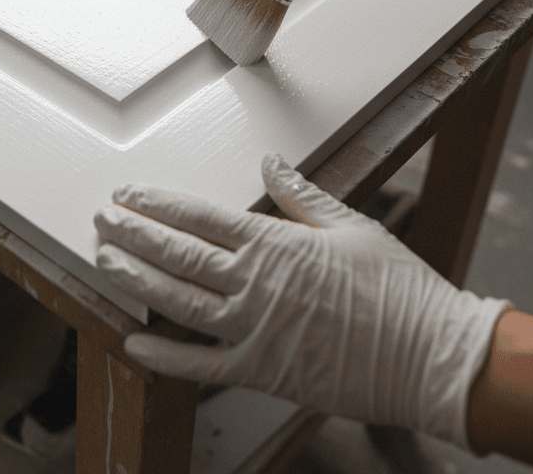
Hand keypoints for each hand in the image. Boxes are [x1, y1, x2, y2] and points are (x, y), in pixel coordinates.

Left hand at [94, 154, 509, 450]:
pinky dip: (163, 354)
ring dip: (136, 279)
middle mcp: (254, 284)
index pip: (199, 216)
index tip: (127, 193)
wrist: (430, 358)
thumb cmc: (397, 288)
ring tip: (104, 261)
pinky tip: (133, 340)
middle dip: (133, 233)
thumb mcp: (350, 225)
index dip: (156, 203)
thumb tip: (269, 161)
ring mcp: (254, 330)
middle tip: (101, 219)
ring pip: (177, 300)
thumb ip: (300, 194)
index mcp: (274, 243)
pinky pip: (200, 365)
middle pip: (177, 253)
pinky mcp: (261, 371)